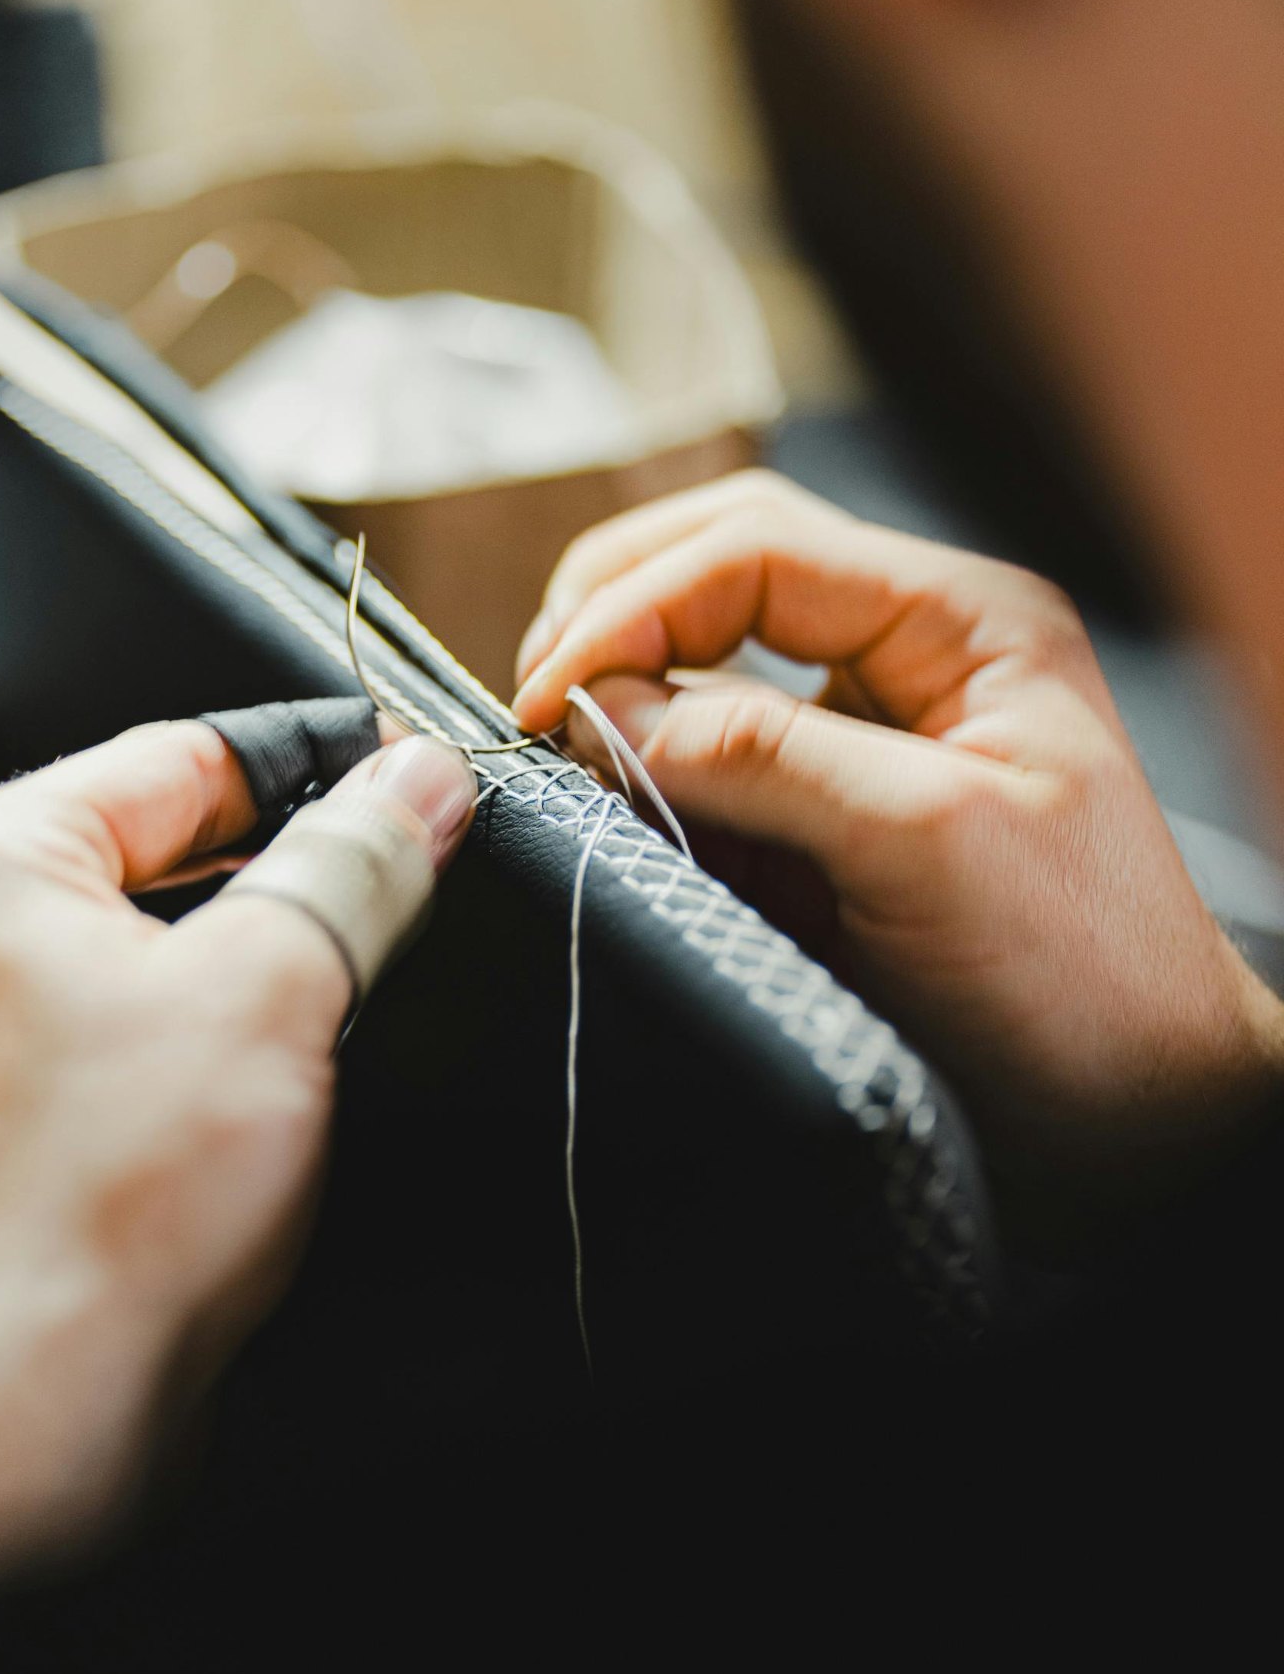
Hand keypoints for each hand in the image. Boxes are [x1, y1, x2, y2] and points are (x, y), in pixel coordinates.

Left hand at [0, 722, 474, 1673]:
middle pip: (157, 856)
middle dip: (284, 876)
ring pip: (140, 958)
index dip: (316, 760)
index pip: (180, 757)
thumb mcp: (274, 987)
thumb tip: (418, 780)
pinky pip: (115, 1050)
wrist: (27, 1418)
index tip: (412, 780)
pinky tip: (259, 1096)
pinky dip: (193, 1050)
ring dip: (242, 971)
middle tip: (398, 890)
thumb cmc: (112, 1201)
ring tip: (336, 1002)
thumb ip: (353, 862)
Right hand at [514, 471, 1283, 1236]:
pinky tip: (612, 810)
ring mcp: (862, 734)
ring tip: (565, 756)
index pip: (758, 547)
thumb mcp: (932, 841)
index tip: (548, 696)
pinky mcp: (822, 816)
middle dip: (616, 612)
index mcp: (958, 621)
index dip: (635, 605)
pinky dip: (644, 774)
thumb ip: (767, 754)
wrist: (1135, 1126)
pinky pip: (708, 760)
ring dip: (623, 690)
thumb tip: (608, 707)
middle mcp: (907, 655)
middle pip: (723, 565)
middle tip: (538, 697)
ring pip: (705, 658)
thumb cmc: (1087, 979)